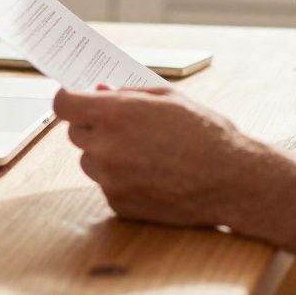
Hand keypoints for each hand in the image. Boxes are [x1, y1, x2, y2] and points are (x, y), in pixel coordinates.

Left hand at [54, 85, 280, 227]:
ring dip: (105, 154)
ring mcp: (111, 180)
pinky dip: (122, 179)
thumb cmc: (205, 133)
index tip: (75, 98)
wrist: (231, 180)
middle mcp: (106, 148)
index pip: (63, 104)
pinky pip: (107, 185)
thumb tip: (100, 90)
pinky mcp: (119, 204)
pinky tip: (152, 174)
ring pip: (90, 161)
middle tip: (123, 125)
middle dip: (93, 126)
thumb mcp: (168, 97)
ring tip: (144, 152)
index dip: (68, 98)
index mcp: (115, 114)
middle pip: (75, 133)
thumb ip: (127, 92)